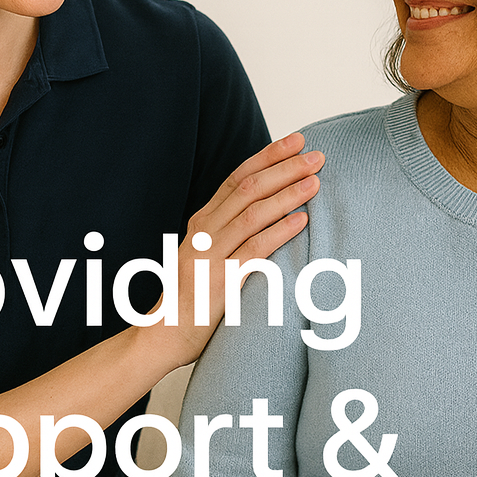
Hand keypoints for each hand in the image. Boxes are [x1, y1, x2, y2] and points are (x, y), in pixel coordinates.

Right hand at [143, 133, 323, 367]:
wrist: (160, 336)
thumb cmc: (190, 297)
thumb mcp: (204, 254)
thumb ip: (227, 232)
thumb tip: (266, 211)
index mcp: (202, 220)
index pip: (238, 177)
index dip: (269, 156)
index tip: (297, 141)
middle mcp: (204, 230)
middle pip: (248, 188)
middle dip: (284, 168)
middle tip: (316, 156)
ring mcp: (209, 254)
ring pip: (252, 213)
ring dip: (286, 194)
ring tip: (315, 182)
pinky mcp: (219, 281)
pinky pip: (253, 250)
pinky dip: (278, 232)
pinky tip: (301, 221)